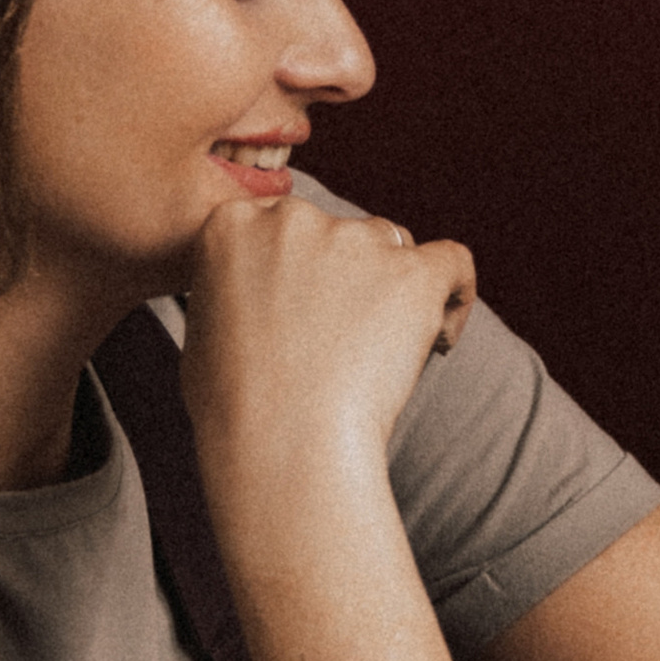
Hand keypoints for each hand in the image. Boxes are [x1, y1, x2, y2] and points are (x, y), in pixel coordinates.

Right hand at [180, 194, 474, 488]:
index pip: (283, 224)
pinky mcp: (412, 272)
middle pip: (341, 233)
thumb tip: (267, 297)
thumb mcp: (204, 331)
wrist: (281, 441)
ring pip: (393, 247)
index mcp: (235, 224)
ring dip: (394, 290)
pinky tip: (439, 341)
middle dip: (348, 278)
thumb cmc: (236, 408)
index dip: (302, 270)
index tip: (307, 316)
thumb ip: (237, 291)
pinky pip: (453, 262)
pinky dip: (455, 296)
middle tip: (345, 343)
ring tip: (385, 357)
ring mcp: (357, 240)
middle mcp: (295, 218)